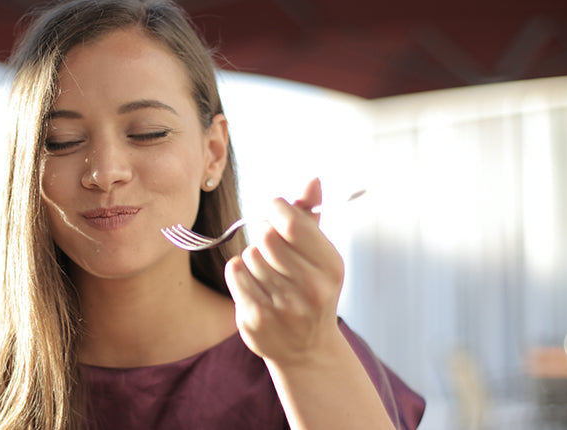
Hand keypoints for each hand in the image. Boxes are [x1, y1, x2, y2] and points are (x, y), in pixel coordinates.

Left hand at [224, 178, 345, 365]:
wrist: (306, 349)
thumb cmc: (311, 290)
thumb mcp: (320, 255)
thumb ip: (311, 216)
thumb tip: (312, 180)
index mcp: (330, 266)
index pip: (292, 223)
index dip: (276, 208)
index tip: (273, 210)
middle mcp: (311, 288)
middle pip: (266, 236)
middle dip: (263, 234)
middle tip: (269, 243)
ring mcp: (283, 306)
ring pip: (249, 254)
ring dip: (253, 257)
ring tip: (268, 273)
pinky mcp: (256, 318)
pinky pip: (235, 272)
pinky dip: (239, 272)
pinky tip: (254, 284)